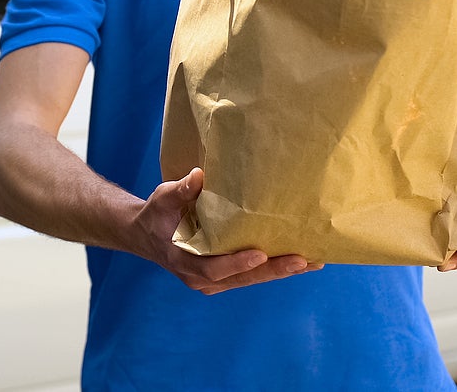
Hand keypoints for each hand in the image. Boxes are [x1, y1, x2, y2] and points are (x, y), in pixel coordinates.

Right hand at [134, 167, 316, 293]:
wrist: (145, 234)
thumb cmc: (157, 213)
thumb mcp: (163, 198)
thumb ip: (181, 190)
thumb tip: (198, 175)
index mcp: (183, 260)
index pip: (212, 269)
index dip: (236, 264)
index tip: (260, 254)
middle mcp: (198, 277)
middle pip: (240, 279)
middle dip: (273, 270)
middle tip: (302, 261)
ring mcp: (211, 281)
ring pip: (250, 279)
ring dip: (280, 271)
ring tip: (311, 262)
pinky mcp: (222, 277)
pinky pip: (249, 275)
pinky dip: (273, 268)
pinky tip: (298, 261)